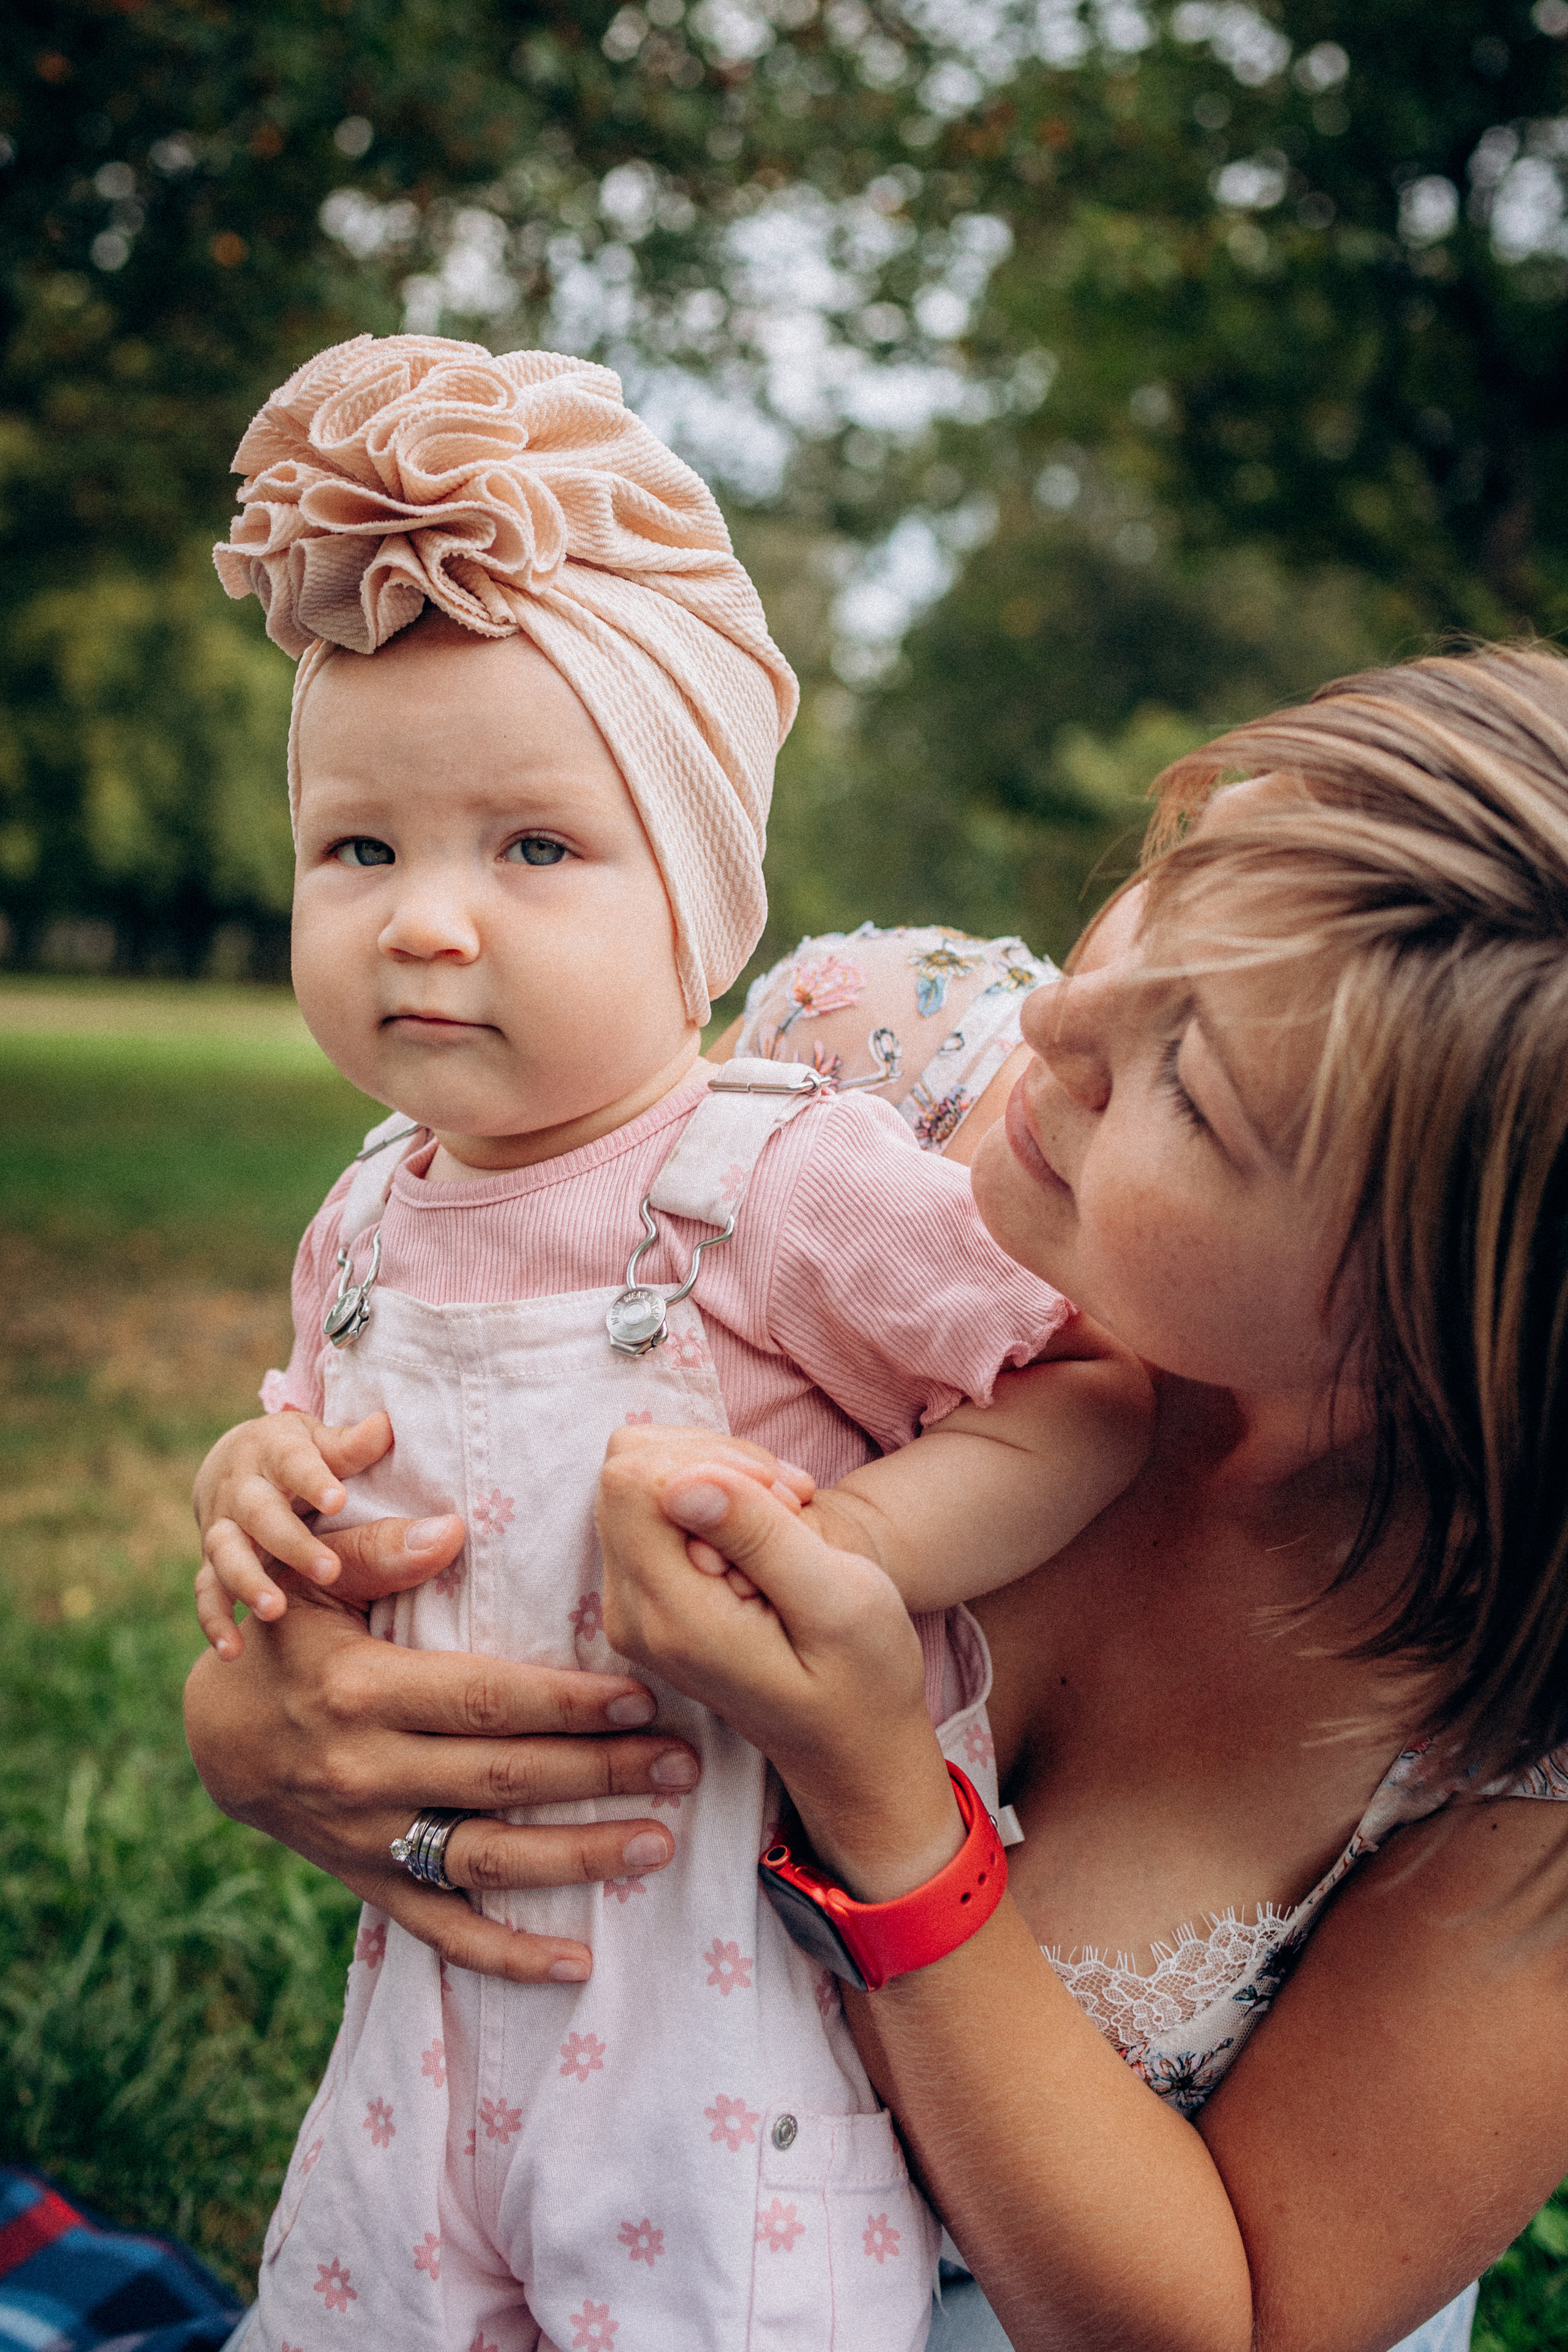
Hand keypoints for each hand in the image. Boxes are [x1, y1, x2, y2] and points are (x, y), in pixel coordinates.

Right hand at [183, 1587, 703, 1983]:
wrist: (218, 1735)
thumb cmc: (287, 1638)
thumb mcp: (312, 1582)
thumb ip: (377, 1550)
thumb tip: (451, 1527)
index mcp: (361, 1691)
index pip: (485, 1699)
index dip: (566, 1702)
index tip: (641, 1698)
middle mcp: (366, 1771)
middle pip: (505, 1776)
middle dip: (602, 1772)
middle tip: (683, 1765)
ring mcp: (369, 1838)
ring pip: (488, 1857)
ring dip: (579, 1855)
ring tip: (659, 1843)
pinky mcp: (369, 1883)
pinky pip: (444, 1931)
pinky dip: (509, 1956)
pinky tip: (579, 1964)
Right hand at [193, 1409, 462, 1656]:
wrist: (233, 1463)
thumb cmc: (298, 1454)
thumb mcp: (319, 1440)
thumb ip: (350, 1445)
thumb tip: (385, 1426)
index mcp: (275, 1453)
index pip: (294, 1462)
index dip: (315, 1480)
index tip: (339, 1499)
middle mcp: (242, 1490)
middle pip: (260, 1513)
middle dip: (291, 1543)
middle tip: (330, 1571)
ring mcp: (222, 1527)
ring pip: (227, 1553)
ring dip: (248, 1582)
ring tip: (275, 1611)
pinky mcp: (211, 1562)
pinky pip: (206, 1591)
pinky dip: (215, 1620)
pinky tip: (233, 1651)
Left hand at [595, 1448, 962, 1901]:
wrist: (850, 1745)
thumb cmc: (863, 1680)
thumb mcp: (840, 1602)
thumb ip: (758, 1537)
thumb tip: (678, 1481)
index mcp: (672, 1616)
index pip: (633, 1481)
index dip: (711, 1461)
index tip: (781, 1500)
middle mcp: (632, 1611)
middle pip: (628, 1467)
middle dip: (714, 1460)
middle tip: (789, 1504)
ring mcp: (633, 1604)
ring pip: (640, 1477)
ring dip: (720, 1473)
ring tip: (787, 1514)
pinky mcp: (648, 1593)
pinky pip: (656, 1505)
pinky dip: (715, 1494)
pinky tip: (770, 1524)